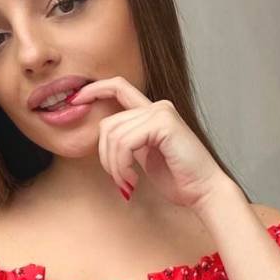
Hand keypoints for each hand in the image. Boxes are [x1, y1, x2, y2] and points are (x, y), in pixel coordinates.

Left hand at [69, 76, 226, 208]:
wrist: (204, 191)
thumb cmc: (178, 179)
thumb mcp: (145, 156)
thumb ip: (128, 142)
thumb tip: (103, 139)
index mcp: (152, 112)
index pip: (118, 87)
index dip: (94, 89)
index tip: (75, 100)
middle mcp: (157, 107)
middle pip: (108, 124)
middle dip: (105, 157)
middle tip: (120, 180)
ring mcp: (161, 112)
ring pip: (113, 135)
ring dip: (114, 166)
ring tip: (128, 183)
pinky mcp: (163, 123)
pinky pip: (124, 142)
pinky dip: (122, 165)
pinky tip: (133, 182)